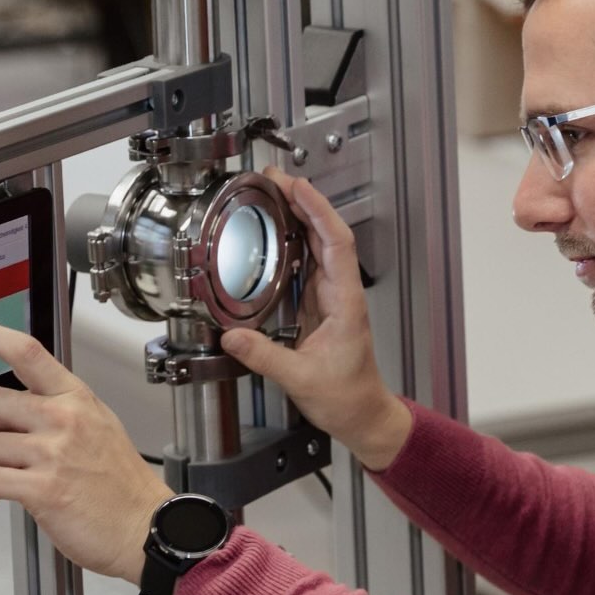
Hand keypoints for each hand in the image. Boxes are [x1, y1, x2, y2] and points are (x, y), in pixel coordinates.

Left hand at [0, 319, 171, 584]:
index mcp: (76, 398)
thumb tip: (20, 404)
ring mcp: (52, 453)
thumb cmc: (121, 484)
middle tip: (5, 446)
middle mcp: (63, 419)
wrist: (143, 526)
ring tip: (9, 479)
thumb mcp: (99, 425)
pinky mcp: (41, 489)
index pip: (26, 352)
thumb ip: (61, 408)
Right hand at [219, 167, 412, 469]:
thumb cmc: (347, 398)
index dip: (317, 210)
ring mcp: (332, 296)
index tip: (296, 187)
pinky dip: (291, 242)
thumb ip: (265, 356)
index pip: (336, 242)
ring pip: (317, 245)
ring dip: (297, 217)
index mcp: (345, 303)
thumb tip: (232, 336)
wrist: (362, 414)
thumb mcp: (301, 379)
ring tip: (271, 195)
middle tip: (273, 180)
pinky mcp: (320, 304)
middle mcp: (341, 293)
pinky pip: (307, 263)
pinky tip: (274, 233)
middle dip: (302, 201)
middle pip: (326, 234)